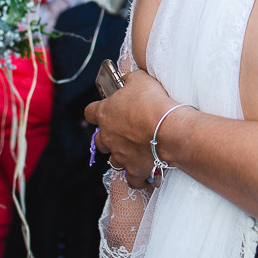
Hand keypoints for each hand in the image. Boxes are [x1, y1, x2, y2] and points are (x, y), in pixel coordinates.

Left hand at [87, 69, 175, 186]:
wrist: (168, 129)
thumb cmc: (152, 102)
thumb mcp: (139, 79)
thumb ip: (127, 80)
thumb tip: (124, 81)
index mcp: (105, 113)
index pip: (89, 112)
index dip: (96, 110)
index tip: (104, 109)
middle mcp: (108, 136)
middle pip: (99, 140)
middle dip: (108, 137)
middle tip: (123, 132)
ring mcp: (119, 155)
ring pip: (113, 160)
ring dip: (122, 156)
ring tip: (136, 151)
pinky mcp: (133, 169)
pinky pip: (132, 179)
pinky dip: (137, 177)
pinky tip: (145, 172)